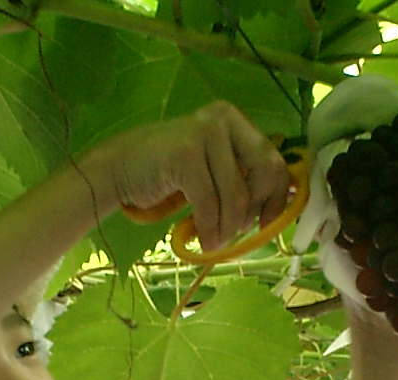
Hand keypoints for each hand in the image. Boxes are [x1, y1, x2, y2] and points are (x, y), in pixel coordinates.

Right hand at [90, 102, 290, 250]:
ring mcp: (205, 133)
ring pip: (237, 196)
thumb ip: (241, 179)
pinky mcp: (186, 154)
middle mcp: (225, 120)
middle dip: (254, 212)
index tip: (265, 225)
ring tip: (215, 242)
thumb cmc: (169, 174)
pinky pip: (210, 204)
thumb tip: (276, 212)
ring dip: (228, 229)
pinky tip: (203, 242)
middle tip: (236, 232)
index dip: (277, 198)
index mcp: (236, 122)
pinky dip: (210, 230)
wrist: (120, 168)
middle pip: (265, 174)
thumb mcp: (213, 170)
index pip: (276, 162)